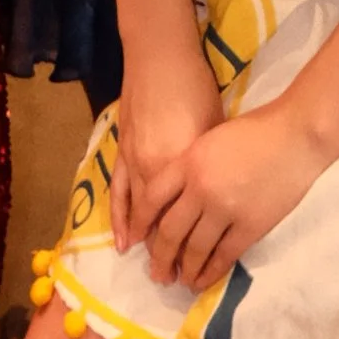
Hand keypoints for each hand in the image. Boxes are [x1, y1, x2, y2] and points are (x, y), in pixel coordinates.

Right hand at [111, 42, 224, 254]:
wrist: (160, 58)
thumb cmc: (196, 90)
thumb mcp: (213, 132)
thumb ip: (210, 170)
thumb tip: (219, 200)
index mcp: (181, 169)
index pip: (186, 219)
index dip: (193, 248)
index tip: (201, 272)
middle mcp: (154, 172)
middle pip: (162, 223)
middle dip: (169, 254)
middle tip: (177, 280)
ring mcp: (133, 163)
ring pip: (140, 213)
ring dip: (146, 242)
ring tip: (154, 270)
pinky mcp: (122, 152)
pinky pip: (118, 193)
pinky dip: (120, 218)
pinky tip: (123, 241)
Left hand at [142, 101, 321, 296]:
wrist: (296, 135)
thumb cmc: (254, 130)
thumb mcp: (210, 139)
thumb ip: (190, 166)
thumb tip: (175, 198)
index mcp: (188, 162)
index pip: (152, 199)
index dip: (140, 223)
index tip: (135, 239)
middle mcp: (200, 189)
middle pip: (169, 231)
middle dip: (160, 257)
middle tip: (157, 274)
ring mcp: (225, 210)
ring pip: (195, 249)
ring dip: (185, 269)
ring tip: (181, 281)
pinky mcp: (250, 226)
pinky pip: (224, 255)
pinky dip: (211, 272)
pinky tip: (204, 281)